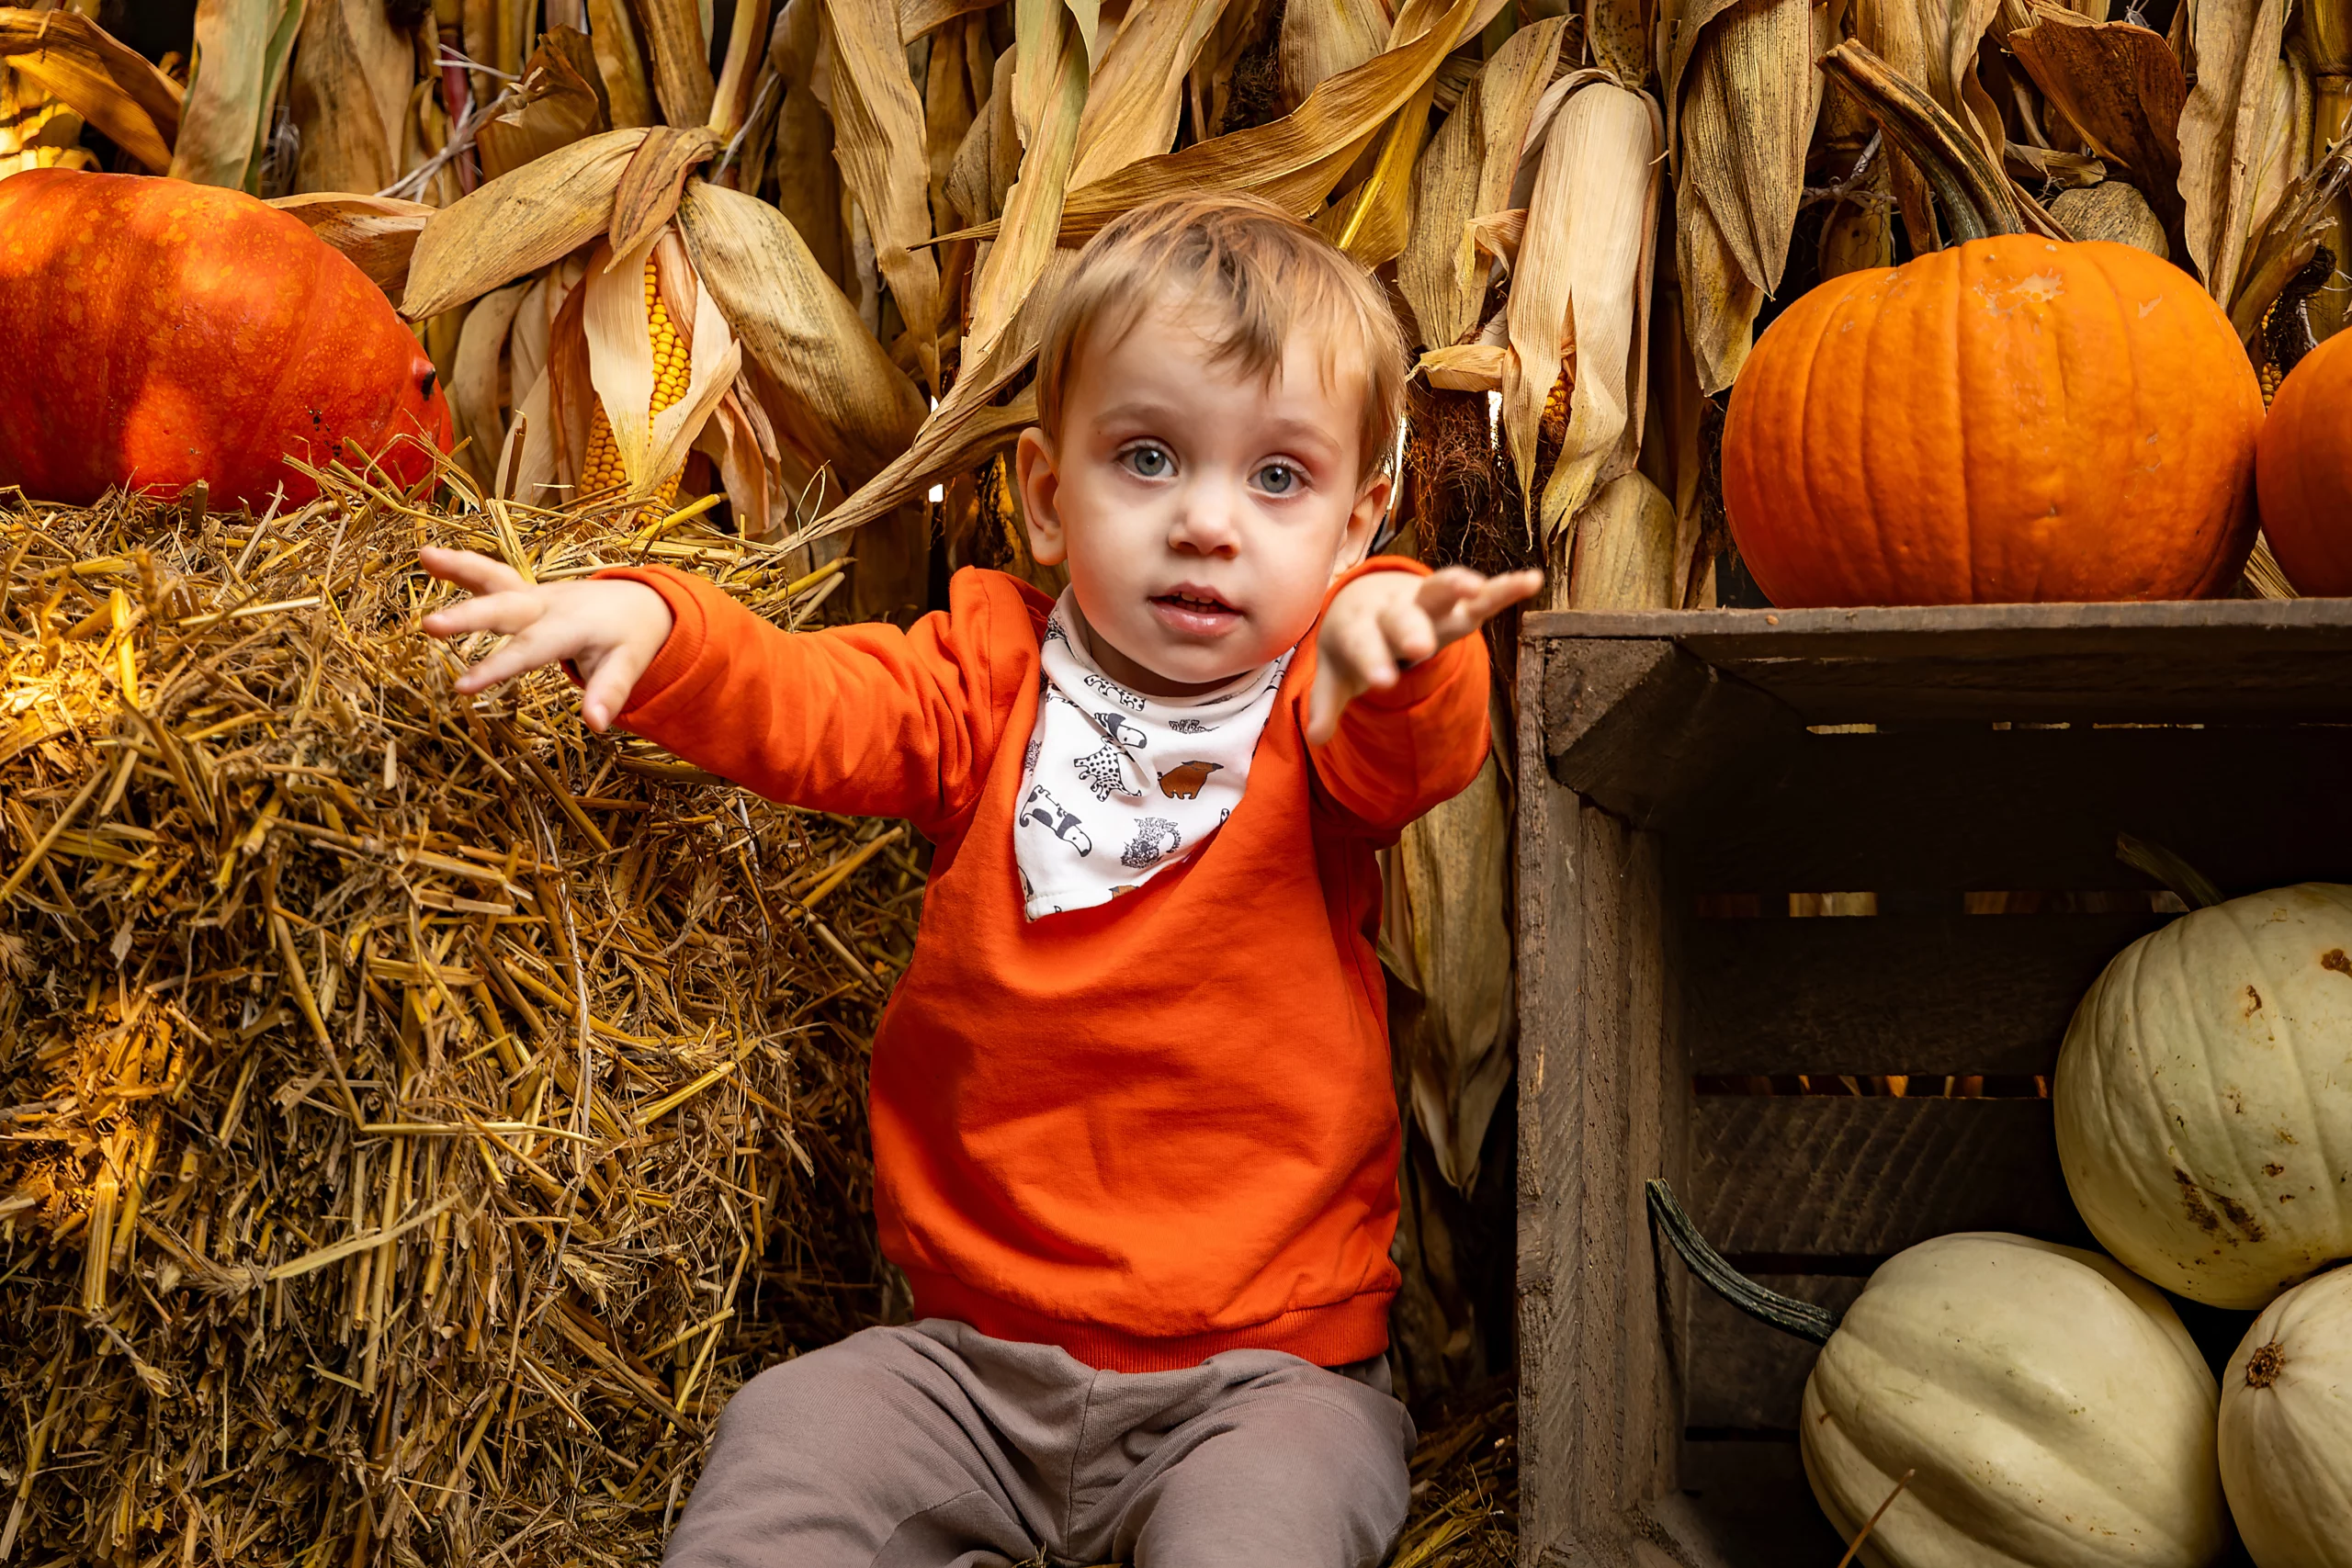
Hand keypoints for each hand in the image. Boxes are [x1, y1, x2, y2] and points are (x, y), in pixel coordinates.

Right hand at [418, 548, 675, 731]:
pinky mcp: (522, 590)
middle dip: (468, 617)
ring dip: (461, 568)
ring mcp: (533, 593)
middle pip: (504, 609)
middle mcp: (548, 605)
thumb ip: (609, 693)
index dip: (496, 668)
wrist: (636, 604)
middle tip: (430, 626)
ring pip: (495, 578)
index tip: (462, 688)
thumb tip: (596, 724)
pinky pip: (490, 575)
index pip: (529, 650)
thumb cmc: (629, 639)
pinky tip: (427, 557)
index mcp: (571, 626)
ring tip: (425, 556)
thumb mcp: (628, 666)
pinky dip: (462, 565)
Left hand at [1307, 566, 1541, 743]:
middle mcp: (1393, 611)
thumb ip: (1326, 705)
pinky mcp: (1455, 604)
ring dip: (1456, 586)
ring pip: (1440, 590)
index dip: (1373, 661)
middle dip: (1410, 629)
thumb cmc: (1351, 646)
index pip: (1364, 644)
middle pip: (1402, 617)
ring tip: (1474, 587)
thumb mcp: (1335, 676)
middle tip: (1418, 646)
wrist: (1359, 603)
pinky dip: (1505, 587)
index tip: (1382, 682)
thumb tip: (1314, 738)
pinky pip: (1482, 595)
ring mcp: (1425, 604)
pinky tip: (1534, 580)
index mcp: (1361, 628)